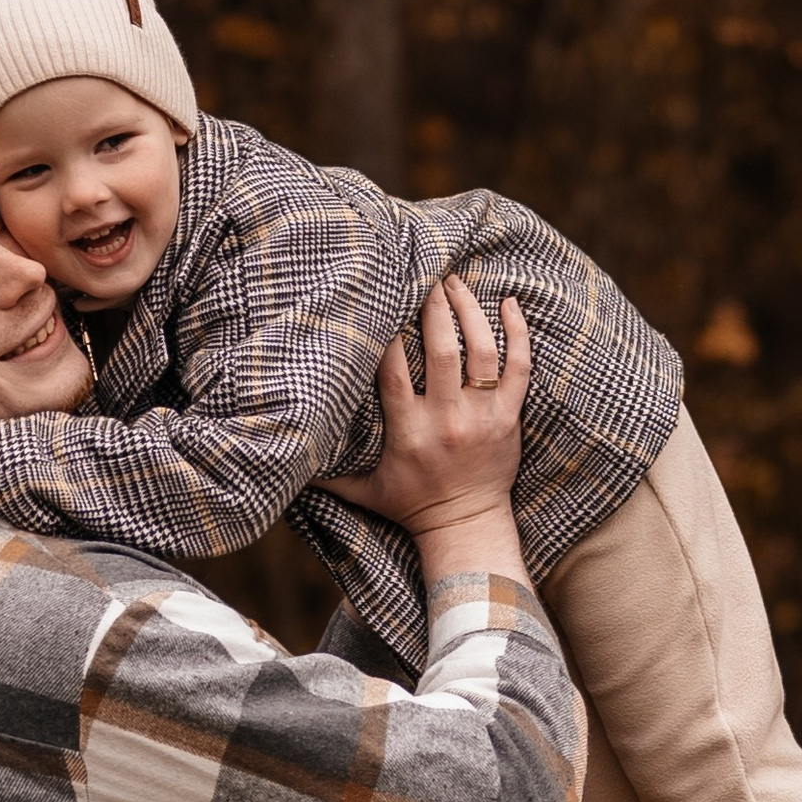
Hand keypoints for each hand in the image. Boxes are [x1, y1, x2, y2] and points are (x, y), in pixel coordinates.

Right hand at [329, 279, 530, 557]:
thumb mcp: (362, 491)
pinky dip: (517, 332)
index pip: (394, 372)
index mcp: (408, 431)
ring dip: (469, 311)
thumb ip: (324, 474)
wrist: (465, 526)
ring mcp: (482, 417)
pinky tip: (508, 303)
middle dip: (433, 308)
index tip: (381, 302)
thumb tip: (281, 457)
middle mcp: (446, 420)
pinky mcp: (510, 417)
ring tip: (455, 282)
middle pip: (441, 351)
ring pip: (481, 352)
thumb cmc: (409, 506)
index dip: (387, 335)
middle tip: (425, 275)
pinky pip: (519, 367)